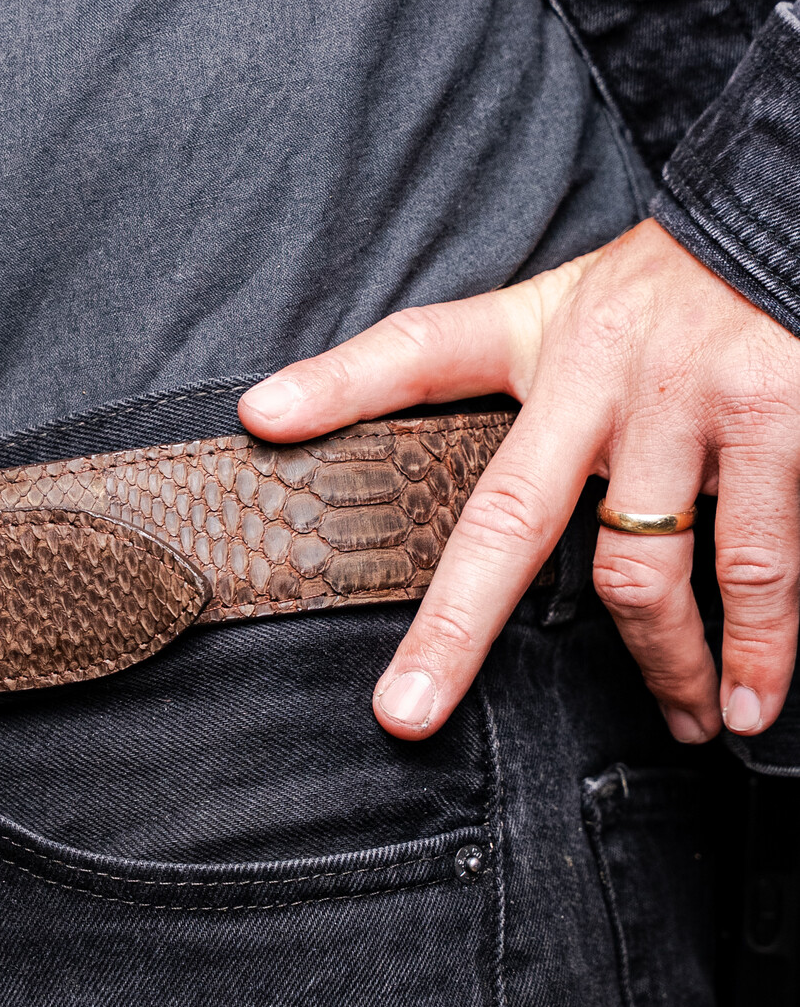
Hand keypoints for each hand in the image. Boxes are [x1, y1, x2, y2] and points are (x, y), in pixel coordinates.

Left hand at [237, 219, 799, 742]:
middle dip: (455, 625)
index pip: (421, 350)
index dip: (336, 383)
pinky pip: (763, 559)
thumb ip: (510, 364)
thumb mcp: (582, 304)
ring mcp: (696, 400)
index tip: (259, 418)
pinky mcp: (790, 419)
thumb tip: (386, 407)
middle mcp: (608, 370)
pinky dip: (766, 641)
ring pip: (648, 568)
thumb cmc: (689, 285)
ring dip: (668, 664)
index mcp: (549, 336)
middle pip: (509, 516)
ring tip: (690, 721)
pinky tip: (759, 695)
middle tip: (410, 710)